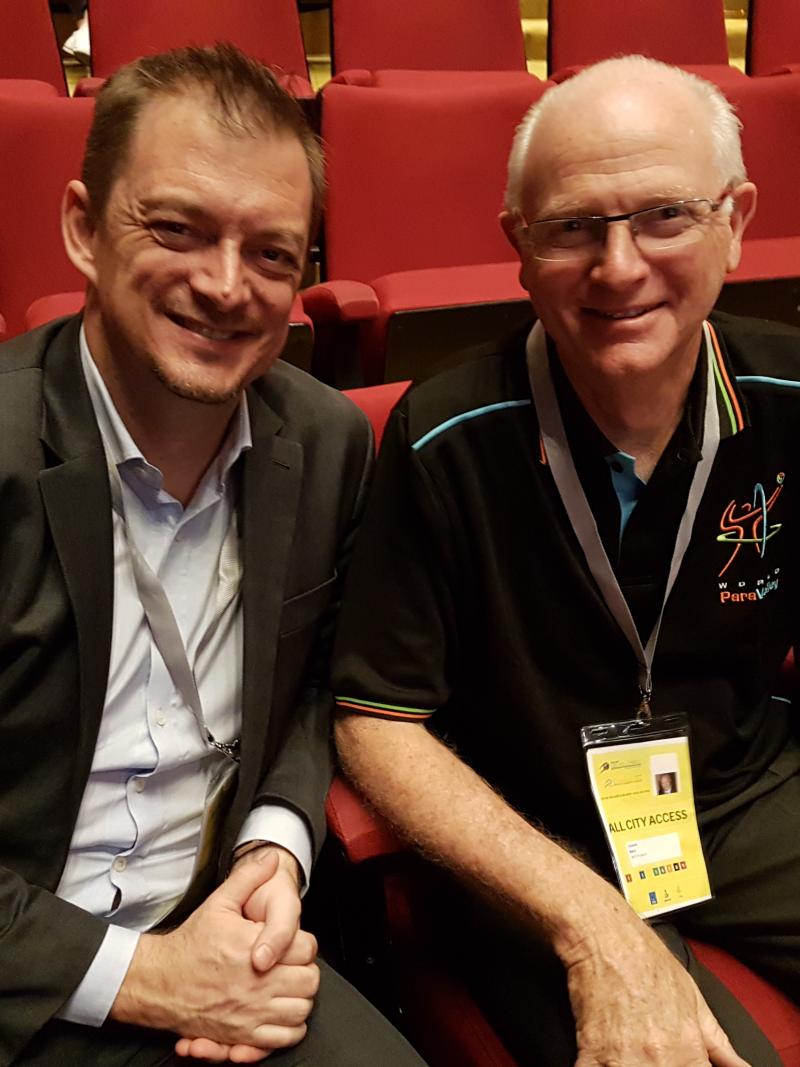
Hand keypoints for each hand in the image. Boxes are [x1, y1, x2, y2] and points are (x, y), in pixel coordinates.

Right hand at [111, 850, 318, 1051]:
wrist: (160, 982)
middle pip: (309, 982)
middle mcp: (256, 985)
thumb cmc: (190, 944)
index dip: (304, 943)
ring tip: (290, 986)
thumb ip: (248, 878)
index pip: (305, 949)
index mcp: (253, 949)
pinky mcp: (242, 1036)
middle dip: (306, 970)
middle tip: (293, 964)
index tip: (294, 942)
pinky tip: (282, 1012)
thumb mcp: (218, 903)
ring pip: (300, 1011)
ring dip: (300, 999)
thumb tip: (270, 859)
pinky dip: (290, 1028)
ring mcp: (250, 1013)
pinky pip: (283, 1038)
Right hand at [564, 913, 750, 1066]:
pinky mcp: (592, 1053)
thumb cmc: (645, 960)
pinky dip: (600, 1065)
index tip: (677, 1061)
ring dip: (629, 1065)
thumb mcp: (693, 998)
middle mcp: (661, 1060)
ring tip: (627, 1051)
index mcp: (689, 1050)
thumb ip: (718, 1042)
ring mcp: (625, 1060)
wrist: (606, 936)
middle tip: (648, 1052)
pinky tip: (604, 1056)